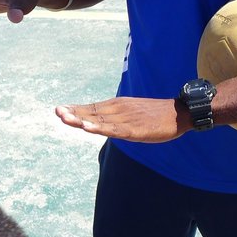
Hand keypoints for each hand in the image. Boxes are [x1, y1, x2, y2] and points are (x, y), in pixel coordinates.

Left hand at [56, 97, 186, 142]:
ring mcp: (126, 119)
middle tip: (57, 112)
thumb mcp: (132, 113)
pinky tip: (89, 128)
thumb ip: (116, 117)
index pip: (92, 108)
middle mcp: (119, 110)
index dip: (76, 109)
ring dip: (82, 119)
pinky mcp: (135, 129)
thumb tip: (100, 121)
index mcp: (118, 106)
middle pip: (93, 113)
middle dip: (74, 113)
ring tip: (66, 118)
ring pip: (100, 120)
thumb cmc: (155, 114)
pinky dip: (100, 128)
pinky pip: (114, 130)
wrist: (179, 113)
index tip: (59, 109)